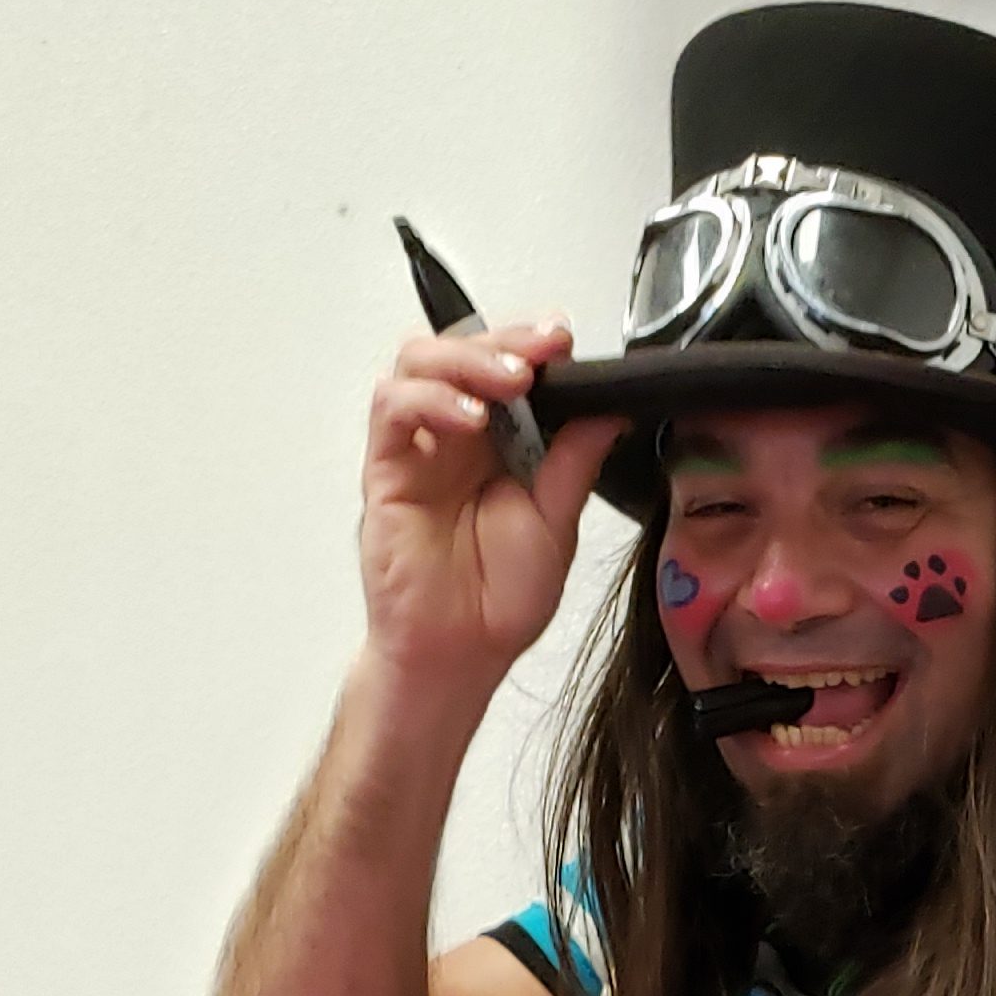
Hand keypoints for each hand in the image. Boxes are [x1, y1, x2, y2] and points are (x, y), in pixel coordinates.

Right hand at [357, 314, 622, 702]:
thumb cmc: (498, 600)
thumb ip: (576, 463)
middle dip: (505, 340)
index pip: (509, 366)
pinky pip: (393, 411)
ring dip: (467, 360)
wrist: (459, 656)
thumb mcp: (558, 524)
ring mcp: (419, 447)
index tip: (565, 339)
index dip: (533, 343)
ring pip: (420, 363)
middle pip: (462, 348)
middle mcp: (456, 434)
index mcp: (503, 442)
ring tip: (510, 383)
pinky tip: (469, 418)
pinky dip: (429, 400)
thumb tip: (608, 409)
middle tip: (543, 351)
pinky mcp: (387, 469)